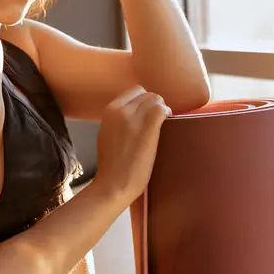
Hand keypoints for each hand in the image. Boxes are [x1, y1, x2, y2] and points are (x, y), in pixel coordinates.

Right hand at [94, 86, 169, 203]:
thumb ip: (117, 119)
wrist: (115, 182)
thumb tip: (134, 112)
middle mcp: (121, 110)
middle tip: (156, 119)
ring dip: (161, 108)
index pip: (134, 91)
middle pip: (146, 94)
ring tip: (161, 121)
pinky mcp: (148, 127)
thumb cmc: (111, 164)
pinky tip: (167, 121)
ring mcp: (135, 118)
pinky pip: (162, 109)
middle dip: (153, 104)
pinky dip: (166, 113)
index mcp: (110, 110)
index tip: (146, 113)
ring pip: (155, 99)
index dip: (143, 101)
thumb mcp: (107, 132)